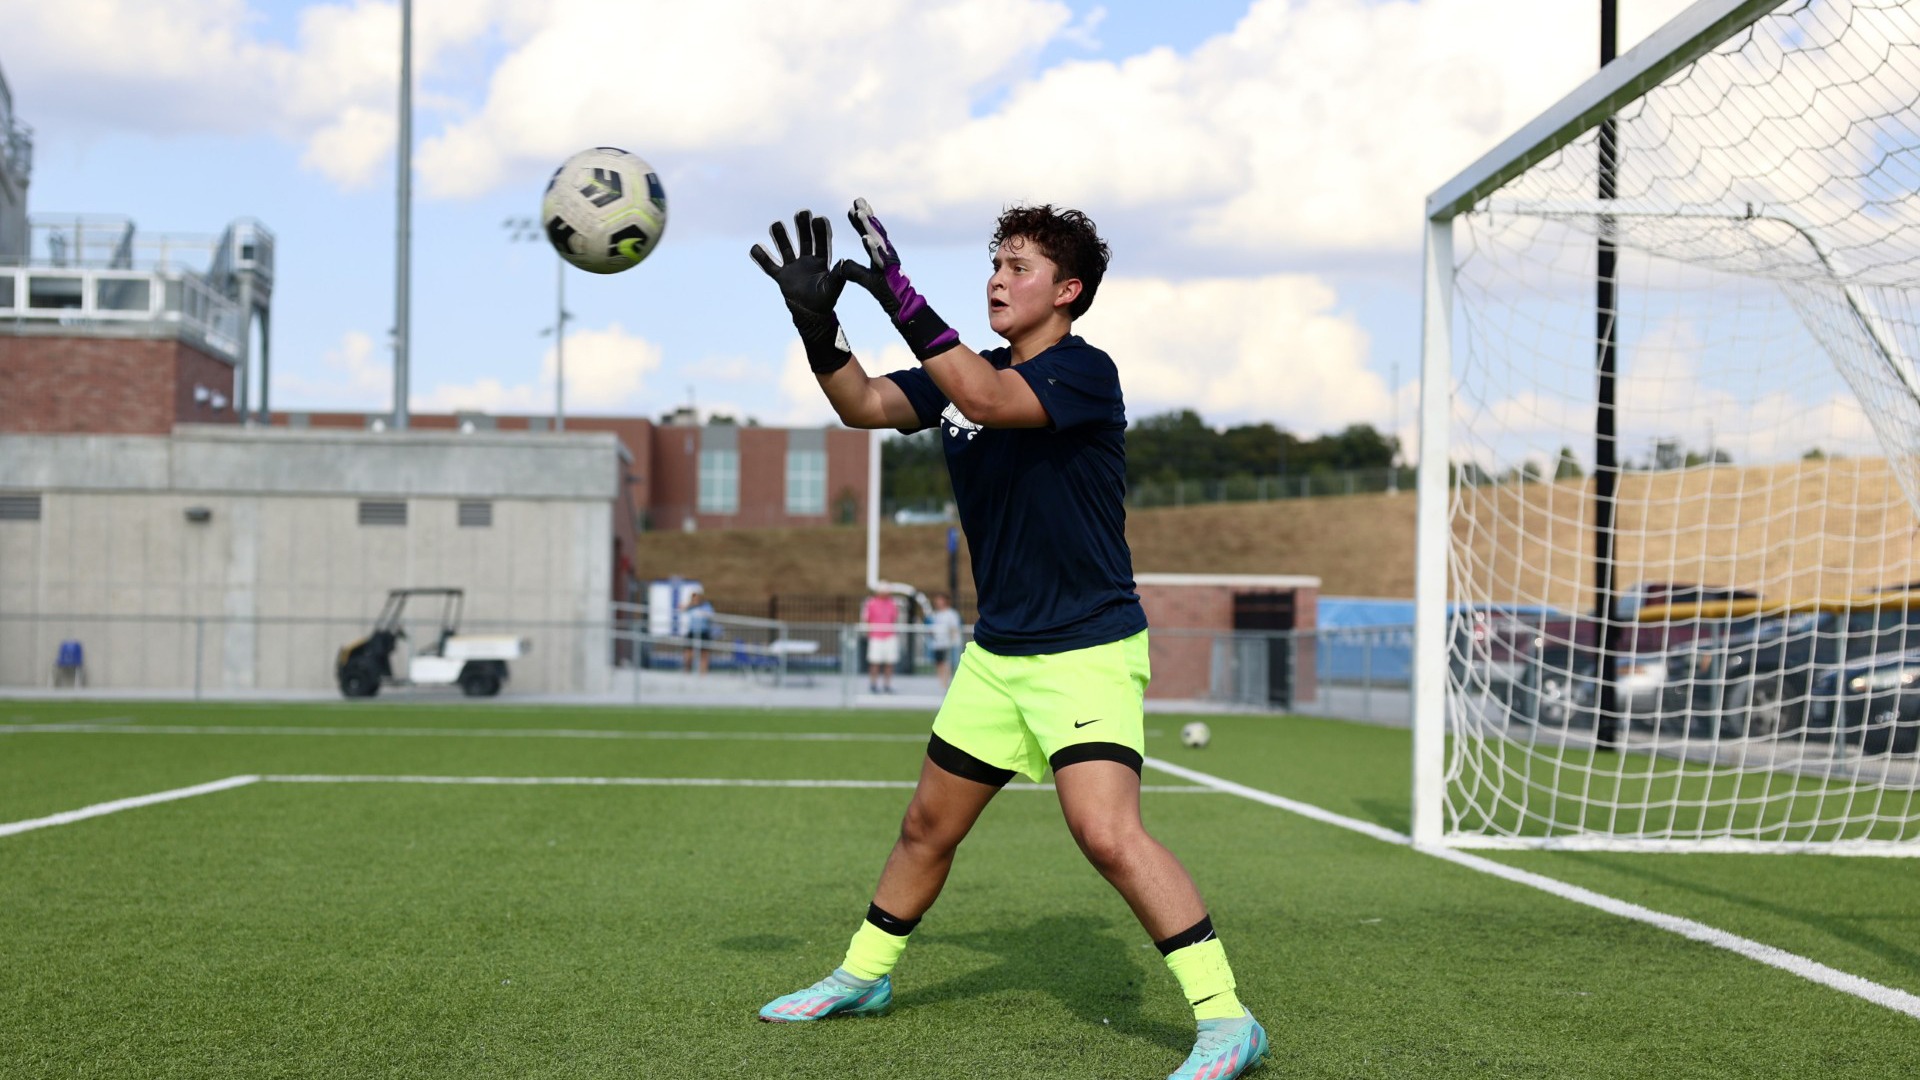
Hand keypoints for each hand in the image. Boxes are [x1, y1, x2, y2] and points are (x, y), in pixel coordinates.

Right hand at [751, 210, 851, 373]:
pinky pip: (770, 266)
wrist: (812, 316)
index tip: (819, 218)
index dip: (820, 231)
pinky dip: (762, 257)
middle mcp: (807, 260)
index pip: (821, 242)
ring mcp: (793, 267)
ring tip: (776, 224)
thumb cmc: (825, 301)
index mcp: (821, 261)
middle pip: (804, 240)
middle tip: (802, 212)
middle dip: (802, 227)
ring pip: (786, 248)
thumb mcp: (833, 287)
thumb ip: (838, 274)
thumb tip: (844, 261)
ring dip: (781, 237)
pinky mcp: (781, 276)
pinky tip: (754, 247)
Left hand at [836, 198, 958, 360]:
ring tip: (859, 214)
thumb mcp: (866, 279)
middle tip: (857, 200)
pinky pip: (880, 257)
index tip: (852, 206)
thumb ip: (855, 269)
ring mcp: (889, 260)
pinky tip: (866, 238)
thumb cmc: (886, 291)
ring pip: (878, 240)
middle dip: (866, 215)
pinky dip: (873, 248)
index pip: (869, 233)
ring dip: (868, 226)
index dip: (861, 220)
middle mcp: (886, 253)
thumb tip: (843, 262)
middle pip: (875, 230)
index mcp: (880, 253)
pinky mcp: (890, 270)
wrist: (901, 305)